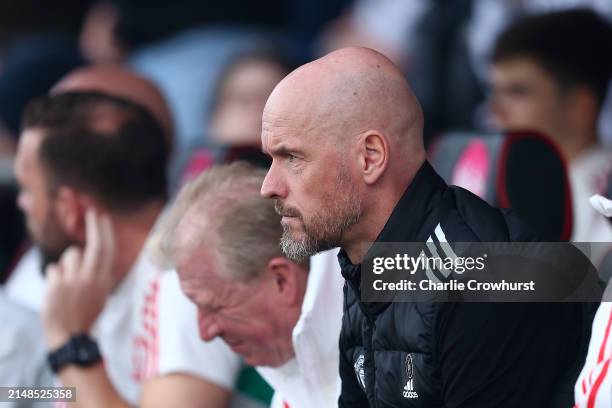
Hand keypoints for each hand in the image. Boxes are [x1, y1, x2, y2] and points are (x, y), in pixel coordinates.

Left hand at [42, 209, 116, 348]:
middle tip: (91, 212)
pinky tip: (56, 292)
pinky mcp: (57, 285)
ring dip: (66, 263)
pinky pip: (53, 269)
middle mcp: (92, 278)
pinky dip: (54, 277)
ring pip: (70, 255)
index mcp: (104, 280)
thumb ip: (99, 273)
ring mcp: (75, 281)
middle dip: (94, 226)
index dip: (106, 231)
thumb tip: (96, 253)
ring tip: (66, 281)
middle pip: (94, 245)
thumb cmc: (85, 313)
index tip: (104, 217)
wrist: (69, 335)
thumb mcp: (101, 294)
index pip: (108, 250)